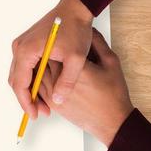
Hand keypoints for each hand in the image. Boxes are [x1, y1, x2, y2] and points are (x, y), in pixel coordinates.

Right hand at [8, 0, 95, 119]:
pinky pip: (23, 66)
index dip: (26, 102)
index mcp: (26, 51)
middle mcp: (19, 48)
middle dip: (27, 98)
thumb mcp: (76, 59)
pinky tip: (44, 87)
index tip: (35, 114)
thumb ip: (67, 82)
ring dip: (29, 89)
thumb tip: (58, 101)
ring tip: (44, 102)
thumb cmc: (75, 29)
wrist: (75, 8)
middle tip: (41, 112)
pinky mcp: (27, 44)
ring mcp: (21, 45)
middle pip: (16, 80)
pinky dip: (31, 79)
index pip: (20, 83)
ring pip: (19, 74)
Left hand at [37, 30, 133, 145]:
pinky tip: (46, 70)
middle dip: (44, 50)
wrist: (112, 121)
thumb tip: (89, 30)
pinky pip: (37, 87)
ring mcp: (52, 94)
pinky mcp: (51, 103)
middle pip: (41, 61)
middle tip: (50, 40)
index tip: (59, 32)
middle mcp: (58, 82)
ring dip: (38, 63)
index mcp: (73, 69)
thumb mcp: (111, 63)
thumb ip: (98, 43)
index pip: (54, 49)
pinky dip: (37, 77)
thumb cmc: (114, 93)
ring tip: (47, 53)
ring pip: (36, 74)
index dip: (55, 39)